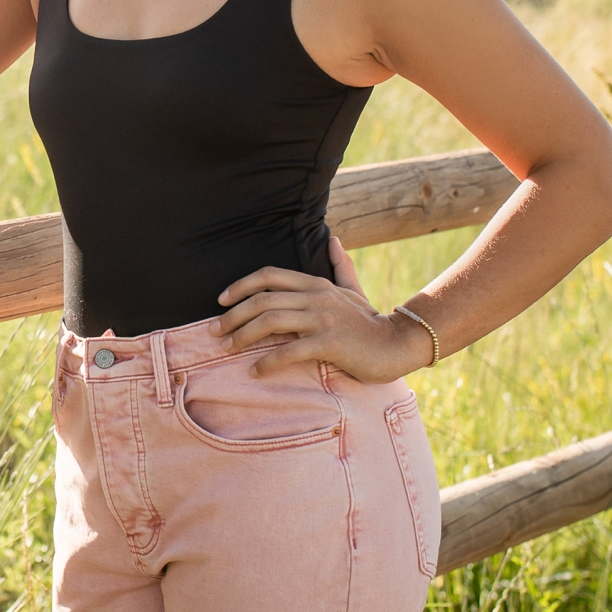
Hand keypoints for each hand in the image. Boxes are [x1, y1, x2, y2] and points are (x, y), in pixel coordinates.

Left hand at [214, 237, 429, 382]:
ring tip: (227, 349)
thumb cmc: (369, 322)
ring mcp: (323, 318)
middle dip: (233, 315)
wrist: (397, 345)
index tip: (219, 300)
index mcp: (316, 283)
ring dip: (243, 336)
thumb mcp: (353, 290)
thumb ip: (341, 266)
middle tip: (214, 331)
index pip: (269, 275)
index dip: (240, 285)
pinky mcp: (330, 342)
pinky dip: (267, 362)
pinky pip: (289, 351)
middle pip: (262, 299)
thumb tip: (335, 239)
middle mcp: (316, 296)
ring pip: (270, 322)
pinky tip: (255, 371)